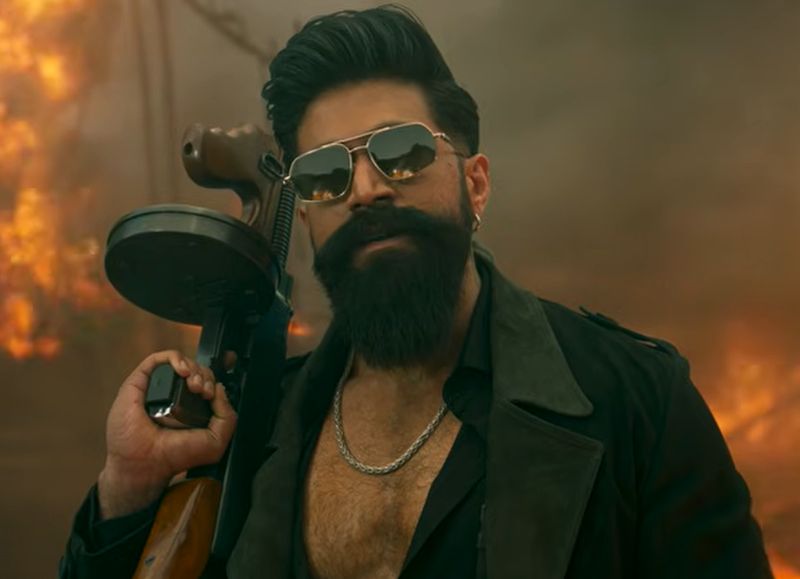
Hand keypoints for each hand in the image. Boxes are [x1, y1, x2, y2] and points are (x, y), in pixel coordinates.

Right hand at [97, 350, 236, 519]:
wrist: (146, 463)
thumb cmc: (175, 455)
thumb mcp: (215, 441)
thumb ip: (226, 416)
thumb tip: (220, 389)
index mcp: (191, 406)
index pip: (206, 382)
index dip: (213, 381)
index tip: (213, 394)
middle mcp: (174, 395)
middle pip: (196, 370)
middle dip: (206, 376)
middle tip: (204, 392)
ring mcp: (156, 388)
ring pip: (180, 362)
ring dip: (194, 368)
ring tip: (194, 385)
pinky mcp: (139, 383)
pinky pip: (158, 359)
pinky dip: (175, 358)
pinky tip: (182, 371)